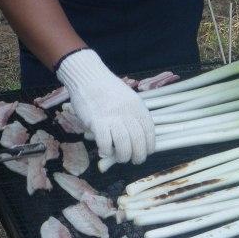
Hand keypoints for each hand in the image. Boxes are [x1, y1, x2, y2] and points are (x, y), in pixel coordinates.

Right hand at [55, 49, 154, 163]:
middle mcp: (128, 114)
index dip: (149, 146)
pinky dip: (106, 150)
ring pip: (124, 145)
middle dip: (138, 156)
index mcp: (138, 108)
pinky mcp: (97, 122)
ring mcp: (112, 118)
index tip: (146, 152)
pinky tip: (105, 150)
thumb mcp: (127, 99)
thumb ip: (132, 116)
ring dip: (123, 156)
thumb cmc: (108, 90)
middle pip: (138, 141)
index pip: (149, 132)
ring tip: (120, 158)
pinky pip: (105, 143)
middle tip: (134, 160)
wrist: (89, 78)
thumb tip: (136, 138)